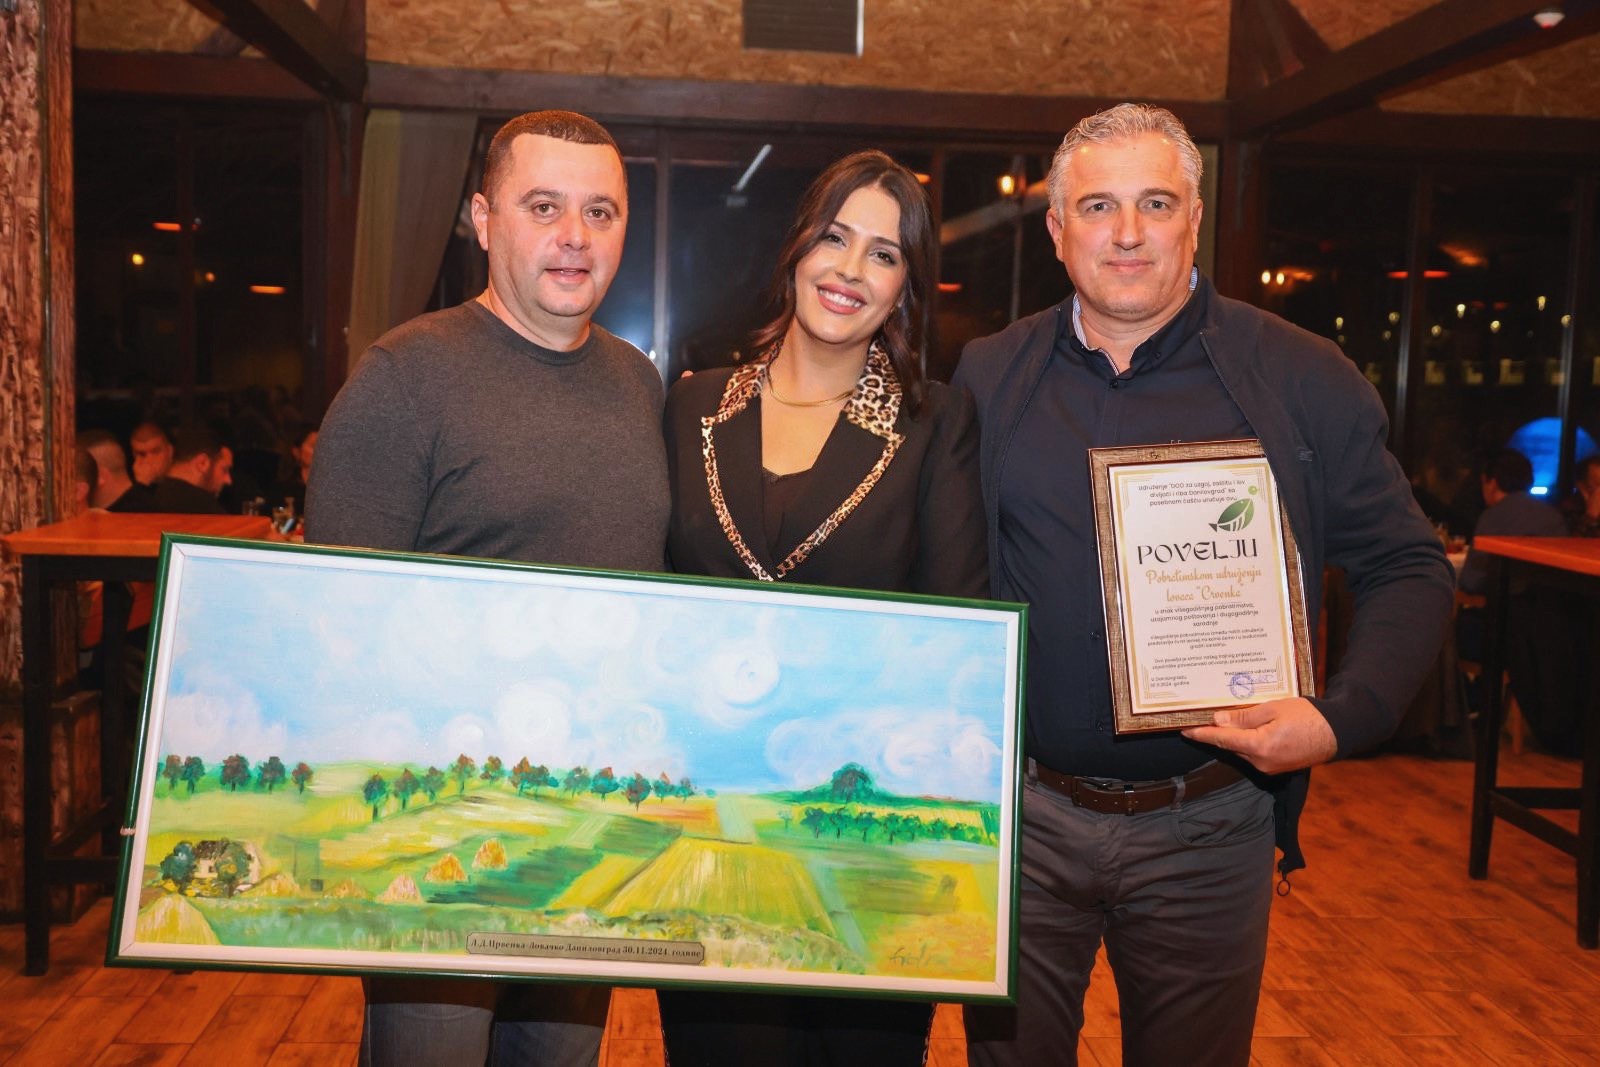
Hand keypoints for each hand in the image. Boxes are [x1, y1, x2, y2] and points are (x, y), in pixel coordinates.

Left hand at [1181, 697, 1336, 774]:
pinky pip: (1253, 754)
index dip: (1201, 734)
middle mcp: (1261, 762)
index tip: (1183, 730)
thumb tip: (1218, 720)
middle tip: (1202, 716)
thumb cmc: (1307, 716)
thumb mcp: (1273, 709)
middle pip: (1231, 746)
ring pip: (1241, 750)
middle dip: (1217, 732)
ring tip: (1224, 718)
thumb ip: (1244, 717)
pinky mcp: (1276, 768)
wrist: (1337, 733)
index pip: (1222, 739)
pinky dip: (1247, 742)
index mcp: (1259, 746)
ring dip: (1233, 737)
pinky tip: (1246, 728)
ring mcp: (1269, 768)